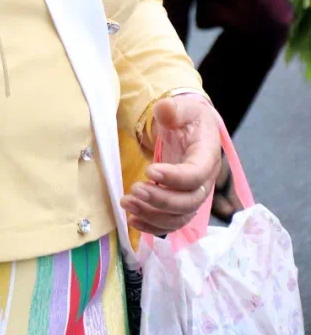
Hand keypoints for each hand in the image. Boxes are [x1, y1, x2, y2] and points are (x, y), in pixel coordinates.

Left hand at [122, 95, 220, 235]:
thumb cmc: (188, 119)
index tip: (148, 170)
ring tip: (127, 203)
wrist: (192, 129)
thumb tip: (164, 109)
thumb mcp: (184, 108)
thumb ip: (174, 109)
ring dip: (152, 215)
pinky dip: (154, 226)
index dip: (174, 178)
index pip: (196, 175)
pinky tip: (133, 221)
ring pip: (179, 217)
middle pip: (189, 202)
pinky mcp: (181, 203)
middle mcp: (205, 181)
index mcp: (207, 157)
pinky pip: (172, 223)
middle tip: (134, 189)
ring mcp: (193, 195)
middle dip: (160, 200)